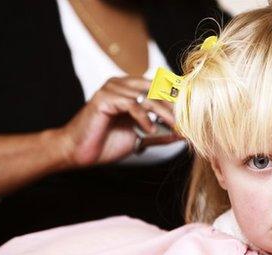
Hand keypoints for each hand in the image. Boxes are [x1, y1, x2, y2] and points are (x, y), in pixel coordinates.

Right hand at [59, 76, 180, 166]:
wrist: (79, 153)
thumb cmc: (106, 143)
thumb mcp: (140, 136)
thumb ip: (161, 132)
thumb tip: (183, 134)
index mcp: (130, 89)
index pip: (159, 87)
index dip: (176, 99)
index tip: (191, 113)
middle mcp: (121, 84)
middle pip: (156, 89)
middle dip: (173, 106)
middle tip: (186, 121)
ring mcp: (111, 89)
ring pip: (146, 96)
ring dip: (162, 112)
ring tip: (173, 126)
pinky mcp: (104, 98)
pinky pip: (131, 104)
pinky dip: (143, 117)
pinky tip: (149, 129)